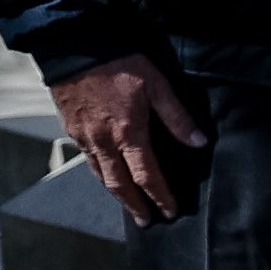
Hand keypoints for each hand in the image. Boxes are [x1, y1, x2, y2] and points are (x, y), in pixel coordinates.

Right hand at [54, 54, 203, 224]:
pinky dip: (101, 174)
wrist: (74, 47)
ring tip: (130, 205)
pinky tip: (108, 175)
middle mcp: (103, 141)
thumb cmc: (120, 63)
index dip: (159, 195)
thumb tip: (199, 142)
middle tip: (147, 221)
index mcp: (127, 132)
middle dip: (135, 205)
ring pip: (101, 175)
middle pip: (119, 184)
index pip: (147, 175)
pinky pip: (88, 160)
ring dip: (116, 193)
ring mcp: (83, 137)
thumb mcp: (157, 85)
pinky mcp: (71, 129)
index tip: (170, 211)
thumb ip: (177, 117)